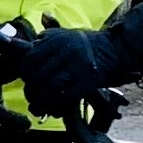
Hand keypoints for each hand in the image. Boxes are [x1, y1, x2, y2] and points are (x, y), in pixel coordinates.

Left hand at [17, 3, 142, 118]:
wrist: (117, 49)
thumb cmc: (88, 43)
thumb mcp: (67, 34)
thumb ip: (48, 35)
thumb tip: (33, 32)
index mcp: (57, 40)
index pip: (30, 59)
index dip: (24, 73)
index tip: (26, 79)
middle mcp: (66, 52)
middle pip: (37, 76)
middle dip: (30, 90)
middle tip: (30, 96)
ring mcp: (77, 67)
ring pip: (49, 89)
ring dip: (39, 101)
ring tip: (36, 106)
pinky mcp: (87, 81)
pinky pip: (65, 98)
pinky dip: (56, 107)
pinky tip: (52, 110)